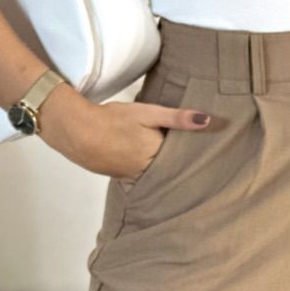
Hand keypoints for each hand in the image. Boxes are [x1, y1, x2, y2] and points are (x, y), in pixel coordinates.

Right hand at [42, 91, 210, 182]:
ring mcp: (133, 177)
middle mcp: (147, 172)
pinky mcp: (121, 176)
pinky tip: (154, 162)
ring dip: (166, 167)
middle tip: (204, 157)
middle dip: (183, 163)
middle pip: (171, 168)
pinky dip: (150, 169)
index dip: (195, 153)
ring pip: (157, 173)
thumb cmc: (114, 120)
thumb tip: (208, 121)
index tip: (212, 150)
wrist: (77, 133)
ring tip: (183, 160)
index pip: (183, 158)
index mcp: (157, 157)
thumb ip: (177, 118)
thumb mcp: (147, 113)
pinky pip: (143, 175)